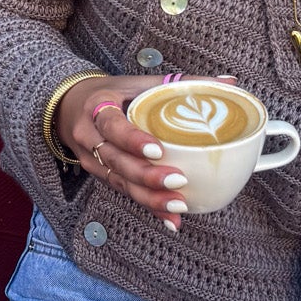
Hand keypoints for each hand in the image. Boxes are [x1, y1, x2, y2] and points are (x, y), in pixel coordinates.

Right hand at [57, 75, 193, 230]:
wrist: (71, 106)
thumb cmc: (113, 93)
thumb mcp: (140, 82)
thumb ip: (183, 83)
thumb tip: (228, 82)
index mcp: (98, 107)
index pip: (113, 126)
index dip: (133, 140)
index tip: (158, 150)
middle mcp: (90, 136)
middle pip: (116, 161)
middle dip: (147, 175)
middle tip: (177, 182)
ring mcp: (92, 160)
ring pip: (120, 182)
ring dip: (149, 197)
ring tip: (177, 205)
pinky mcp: (100, 176)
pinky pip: (125, 193)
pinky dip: (149, 206)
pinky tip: (170, 218)